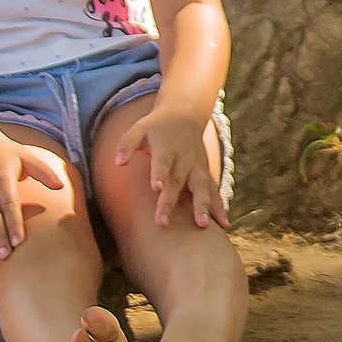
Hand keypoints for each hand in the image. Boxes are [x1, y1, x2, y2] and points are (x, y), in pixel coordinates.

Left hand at [111, 108, 227, 227]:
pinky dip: (219, 206)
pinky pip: (214, 191)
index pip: (162, 161)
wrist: (185, 115)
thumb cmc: (156, 126)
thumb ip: (126, 144)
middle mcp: (184, 159)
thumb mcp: (139, 128)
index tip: (155, 187)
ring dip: (204, 206)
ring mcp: (197, 166)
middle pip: (178, 182)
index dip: (159, 173)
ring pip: (202, 187)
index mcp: (166, 147)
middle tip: (163, 223)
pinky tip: (224, 224)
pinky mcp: (205, 173)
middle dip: (171, 202)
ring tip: (203, 226)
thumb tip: (117, 163)